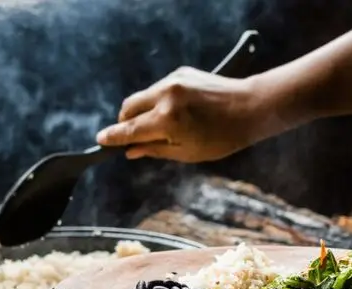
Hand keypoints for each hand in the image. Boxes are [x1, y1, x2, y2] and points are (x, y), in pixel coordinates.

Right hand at [96, 67, 265, 162]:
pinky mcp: (181, 72)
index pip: (129, 130)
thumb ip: (155, 150)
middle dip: (125, 121)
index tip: (101, 140)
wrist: (250, 107)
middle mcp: (165, 96)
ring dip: (142, 110)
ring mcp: (173, 80)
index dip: (113, 137)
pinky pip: (159, 88)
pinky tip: (176, 111)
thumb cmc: (222, 138)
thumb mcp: (188, 153)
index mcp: (167, 120)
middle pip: (129, 107)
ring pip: (143, 96)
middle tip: (130, 136)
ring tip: (159, 125)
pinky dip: (158, 100)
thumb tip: (130, 151)